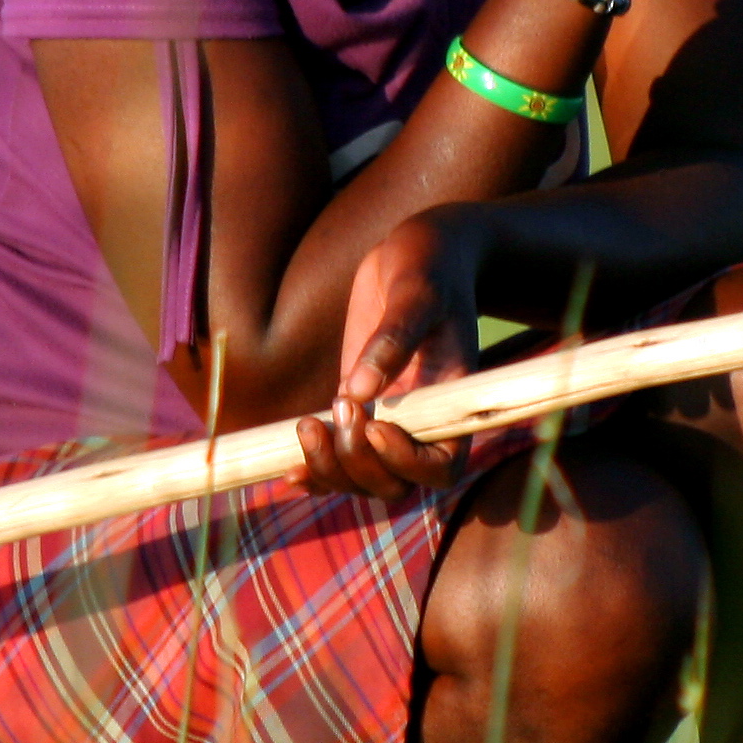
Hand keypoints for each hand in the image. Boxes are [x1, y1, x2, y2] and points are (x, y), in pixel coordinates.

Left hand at [294, 214, 482, 498]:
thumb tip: (358, 390)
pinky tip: (290, 470)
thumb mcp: (417, 293)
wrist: (416, 257)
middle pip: (395, 485)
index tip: (377, 424)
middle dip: (359, 462)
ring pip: (361, 481)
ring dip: (330, 468)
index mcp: (452, 404)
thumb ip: (394, 338)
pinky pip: (338, 461)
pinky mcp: (357, 412)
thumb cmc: (430, 268)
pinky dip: (315, 472)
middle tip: (342, 406)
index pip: (442, 468)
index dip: (407, 462)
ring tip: (307, 424)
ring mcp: (388, 422)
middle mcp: (423, 424)